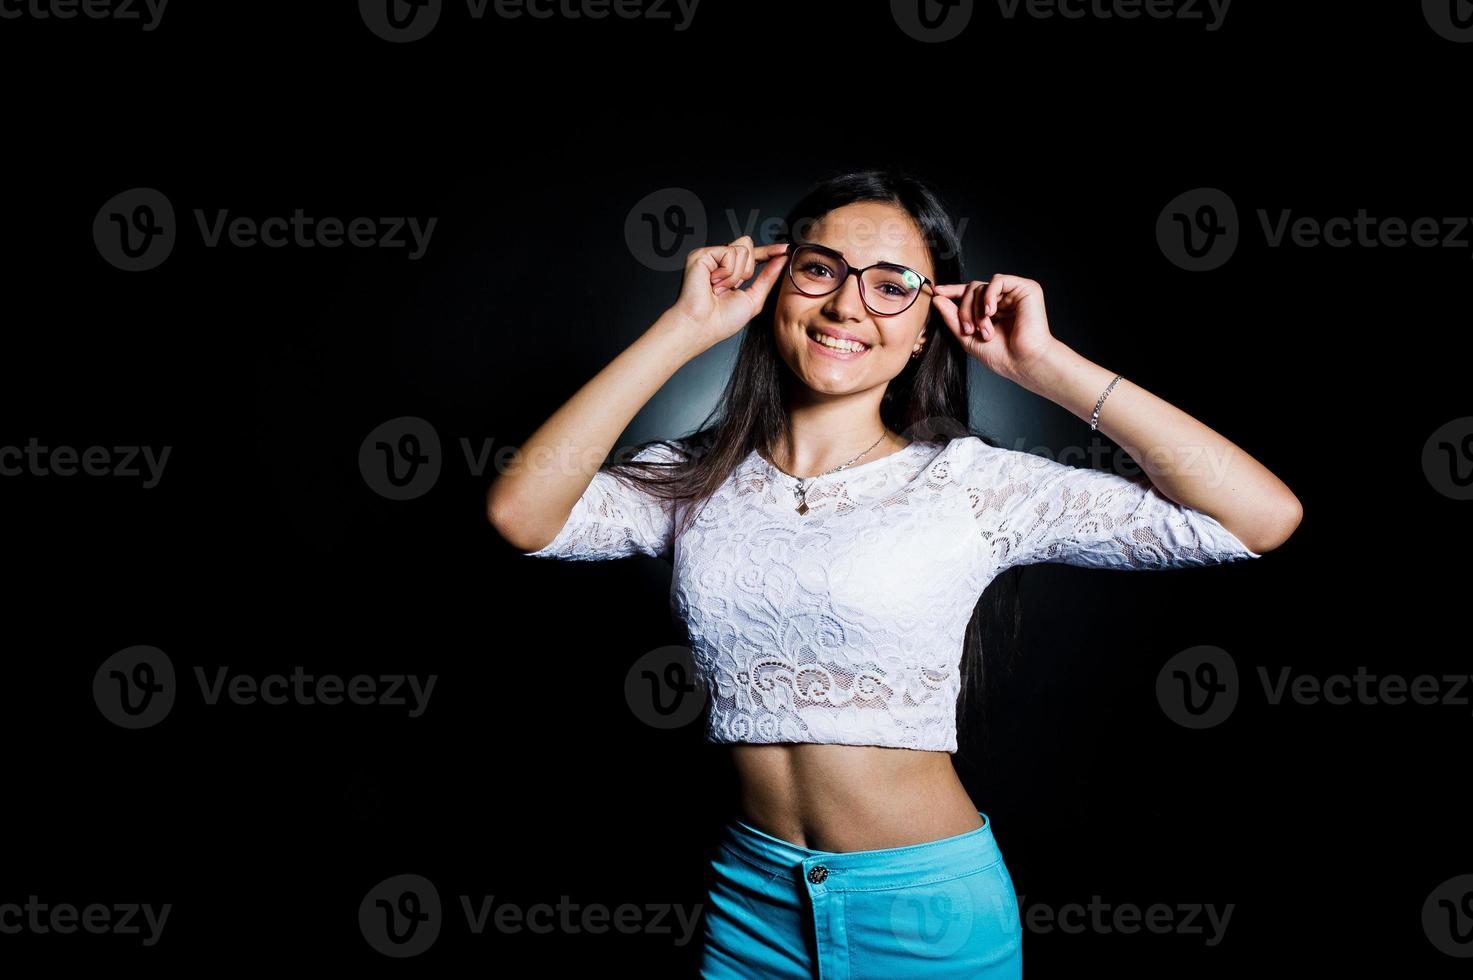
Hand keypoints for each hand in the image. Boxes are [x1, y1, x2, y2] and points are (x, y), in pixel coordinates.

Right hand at [667, 236, 789, 347]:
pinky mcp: (702, 254)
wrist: (703, 326)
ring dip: (736, 275)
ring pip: (742, 249)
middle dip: (748, 270)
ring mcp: (710, 256)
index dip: (768, 251)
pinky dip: (726, 272)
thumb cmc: (722, 320)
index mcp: (730, 272)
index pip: (753, 255)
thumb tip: (782, 258)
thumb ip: (768, 276)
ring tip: (719, 289)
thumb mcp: (754, 298)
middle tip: (729, 289)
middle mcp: (719, 262)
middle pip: (748, 245)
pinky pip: (730, 252)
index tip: (785, 249)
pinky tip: (713, 283)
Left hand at [930, 274, 1058, 384]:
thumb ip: (952, 318)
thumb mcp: (968, 337)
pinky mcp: (1025, 288)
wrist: (1023, 363)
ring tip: (985, 330)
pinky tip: (990, 312)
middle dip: (964, 310)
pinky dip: (988, 295)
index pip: (969, 294)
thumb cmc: (1001, 356)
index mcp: (992, 310)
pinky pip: (998, 280)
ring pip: (981, 286)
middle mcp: (1003, 299)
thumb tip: (937, 298)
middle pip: (972, 290)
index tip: (937, 291)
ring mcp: (1014, 293)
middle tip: (969, 330)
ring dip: (976, 310)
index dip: (953, 291)